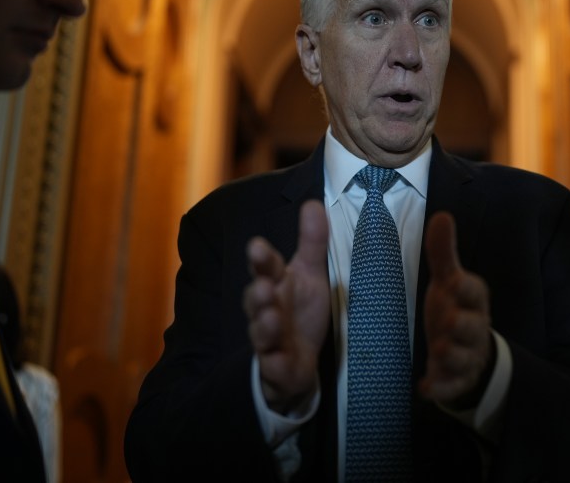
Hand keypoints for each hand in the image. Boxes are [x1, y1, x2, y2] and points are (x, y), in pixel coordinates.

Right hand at [243, 200, 329, 412]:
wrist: (297, 363)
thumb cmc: (300, 312)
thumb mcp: (311, 275)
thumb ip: (312, 242)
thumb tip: (312, 203)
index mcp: (275, 284)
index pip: (267, 268)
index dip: (261, 258)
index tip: (257, 246)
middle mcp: (266, 309)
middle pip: (257, 299)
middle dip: (258, 292)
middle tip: (264, 285)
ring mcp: (269, 339)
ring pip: (261, 332)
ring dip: (264, 325)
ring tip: (271, 317)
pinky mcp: (276, 367)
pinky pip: (272, 366)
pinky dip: (273, 363)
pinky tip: (276, 360)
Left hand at [420, 210, 493, 408]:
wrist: (469, 353)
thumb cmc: (455, 308)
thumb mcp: (448, 281)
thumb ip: (443, 253)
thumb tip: (442, 215)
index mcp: (473, 301)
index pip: (476, 292)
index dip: (466, 287)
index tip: (453, 281)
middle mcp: (474, 328)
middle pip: (473, 327)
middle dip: (461, 325)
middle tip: (447, 321)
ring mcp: (467, 356)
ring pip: (464, 358)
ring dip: (451, 355)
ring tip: (437, 352)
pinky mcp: (457, 380)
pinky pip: (452, 386)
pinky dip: (440, 388)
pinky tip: (425, 388)